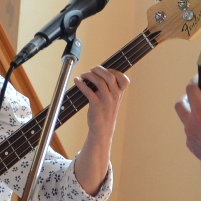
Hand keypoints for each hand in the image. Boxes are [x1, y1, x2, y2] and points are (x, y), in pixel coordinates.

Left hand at [73, 66, 129, 193]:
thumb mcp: (112, 100)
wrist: (102, 130)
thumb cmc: (105, 112)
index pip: (123, 78)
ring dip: (89, 75)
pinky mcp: (96, 106)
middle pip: (109, 76)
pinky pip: (89, 92)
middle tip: (91, 70)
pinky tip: (77, 81)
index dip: (114, 71)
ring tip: (83, 75)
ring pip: (99, 82)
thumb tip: (96, 73)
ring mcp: (106, 101)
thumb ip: (109, 88)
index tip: (104, 70)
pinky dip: (81, 84)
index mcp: (120, 94)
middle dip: (99, 70)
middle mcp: (115, 96)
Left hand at [174, 72, 200, 190]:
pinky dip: (196, 127)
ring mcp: (190, 139)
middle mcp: (191, 127)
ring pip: (185, 120)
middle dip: (188, 97)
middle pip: (180, 105)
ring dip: (193, 113)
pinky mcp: (193, 149)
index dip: (195, 82)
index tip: (200, 79)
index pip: (190, 92)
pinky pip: (190, 133)